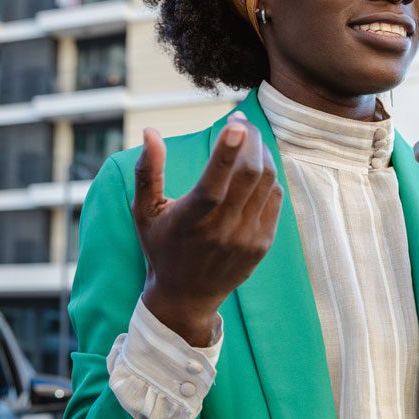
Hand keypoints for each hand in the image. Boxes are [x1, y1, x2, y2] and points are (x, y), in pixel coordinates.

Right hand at [132, 115, 283, 345]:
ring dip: (261, 153)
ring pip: (266, 182)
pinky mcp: (262, 244)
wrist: (186, 295)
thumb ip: (147, 171)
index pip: (213, 184)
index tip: (235, 125)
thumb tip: (151, 132)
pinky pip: (274, 198)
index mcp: (190, 222)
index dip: (226, 153)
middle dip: (249, 140)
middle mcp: (221, 232)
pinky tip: (254, 169)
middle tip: (240, 123)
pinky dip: (268, 177)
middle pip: (249, 175)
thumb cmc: (161, 246)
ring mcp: (246, 239)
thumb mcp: (144, 212)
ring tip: (249, 140)